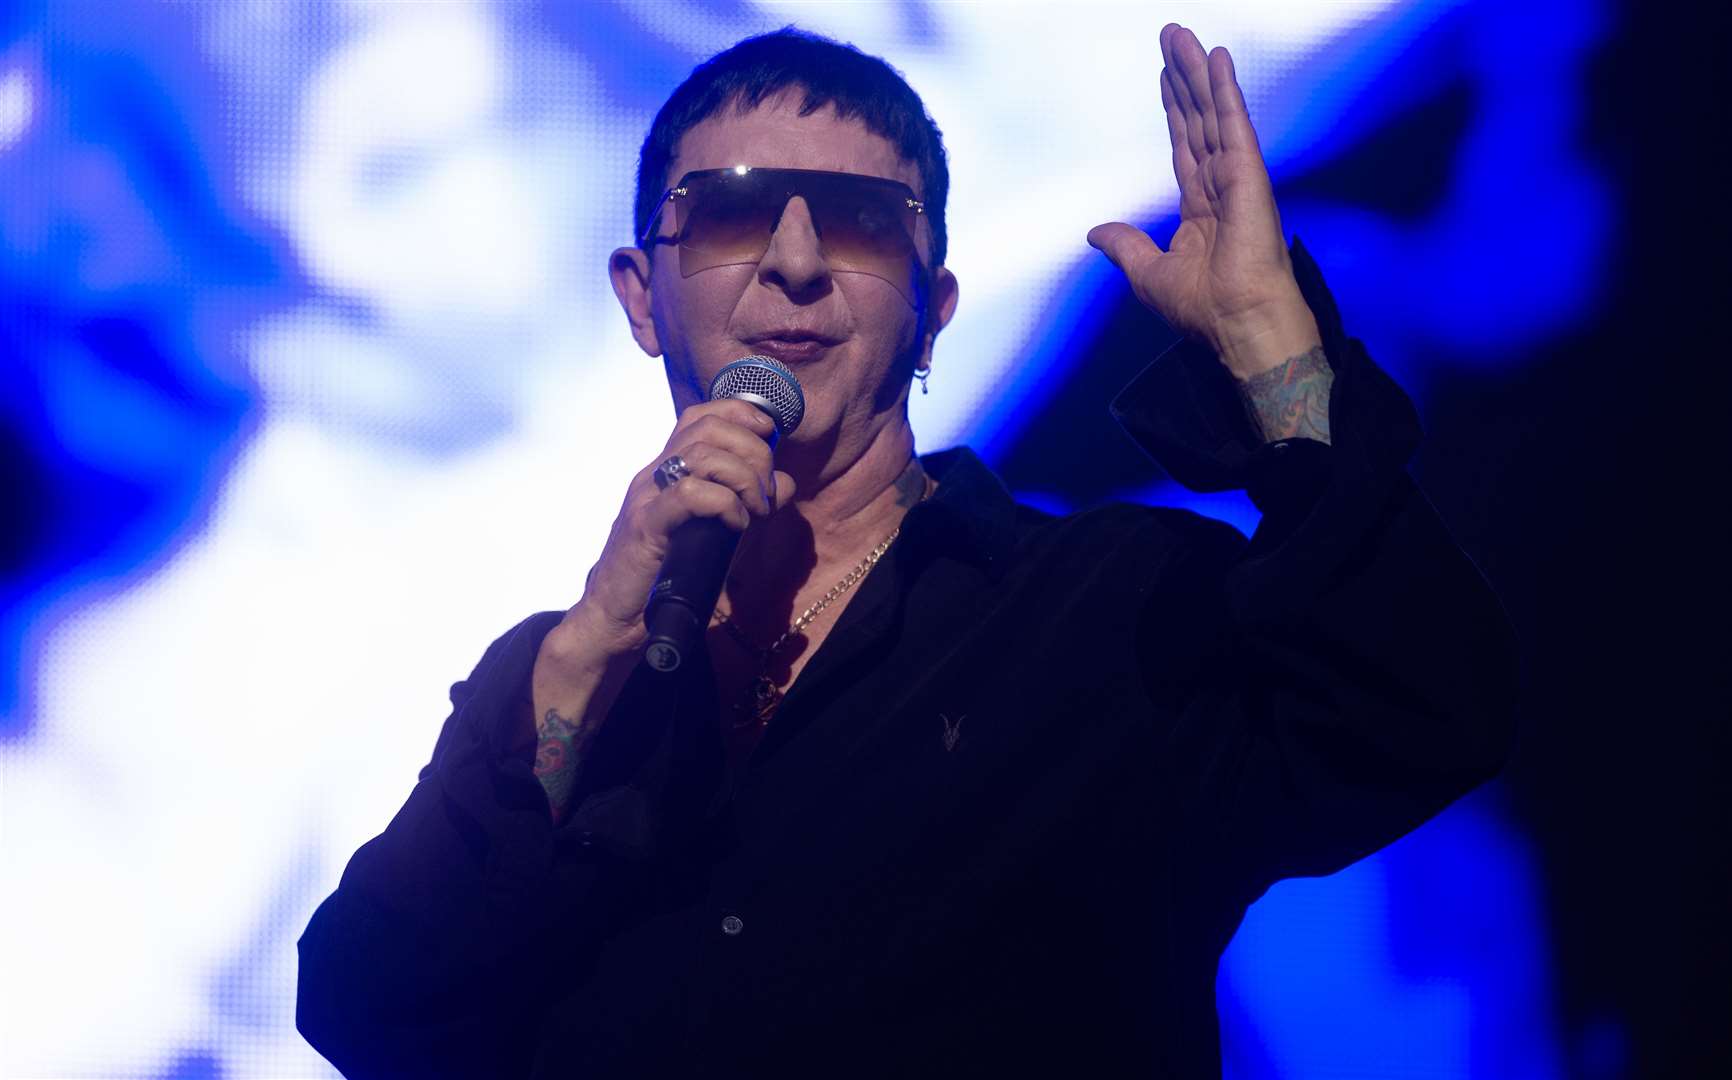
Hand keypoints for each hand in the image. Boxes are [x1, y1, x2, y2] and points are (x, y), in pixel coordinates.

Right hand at [529, 400, 797, 738]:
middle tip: (766, 492)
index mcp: (668, 470)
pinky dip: (725, 504)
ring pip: (703, 455)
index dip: (740, 412)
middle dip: (753, 451)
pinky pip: (690, 494)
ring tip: (756, 510)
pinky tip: (736, 526)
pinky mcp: (646, 525)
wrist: (617, 616)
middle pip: (709, 428)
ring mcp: (647, 497)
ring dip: (745, 478)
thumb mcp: (718, 533)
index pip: (701, 415)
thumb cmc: (665, 575)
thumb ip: (749, 503)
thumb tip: (785, 483)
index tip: (771, 432)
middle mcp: (655, 475)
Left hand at [1088, 23, 1319, 379]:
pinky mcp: (1248, 176)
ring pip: (1212, 113)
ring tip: (1182, 35)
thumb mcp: (1147, 273)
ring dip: (1198, 72)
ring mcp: (1236, 177)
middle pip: (1196, 119)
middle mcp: (1220, 185)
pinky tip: (1216, 59)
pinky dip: (1224, 91)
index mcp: (1201, 207)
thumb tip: (1095, 233)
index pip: (1184, 145)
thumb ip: (1125, 245)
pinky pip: (1232, 124)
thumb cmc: (1204, 310)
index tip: (1164, 77)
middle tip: (1170, 36)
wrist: (1236, 325)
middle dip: (1183, 78)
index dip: (1174, 109)